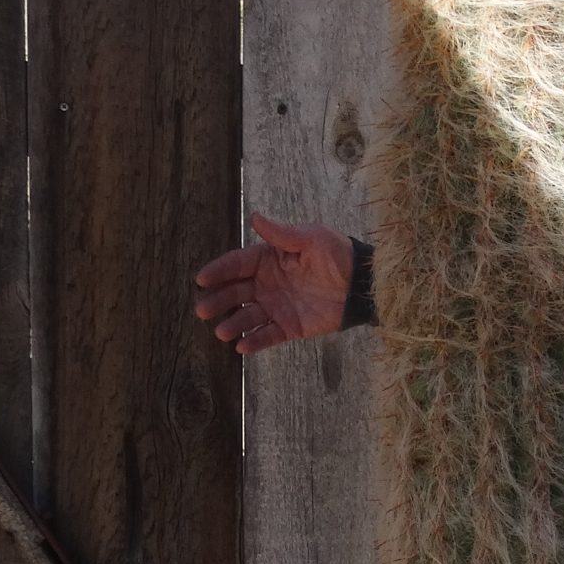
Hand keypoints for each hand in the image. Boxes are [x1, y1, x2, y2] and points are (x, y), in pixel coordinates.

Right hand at [192, 214, 352, 353]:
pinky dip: (255, 341)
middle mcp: (267, 284)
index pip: (237, 265)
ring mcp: (277, 306)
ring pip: (248, 317)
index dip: (219, 271)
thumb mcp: (311, 238)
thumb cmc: (337, 255)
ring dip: (233, 324)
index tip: (201, 279)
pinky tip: (242, 347)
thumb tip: (255, 217)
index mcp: (268, 259)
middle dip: (218, 301)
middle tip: (202, 310)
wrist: (362, 284)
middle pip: (236, 293)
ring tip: (221, 332)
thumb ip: (282, 234)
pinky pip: (268, 336)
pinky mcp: (290, 327)